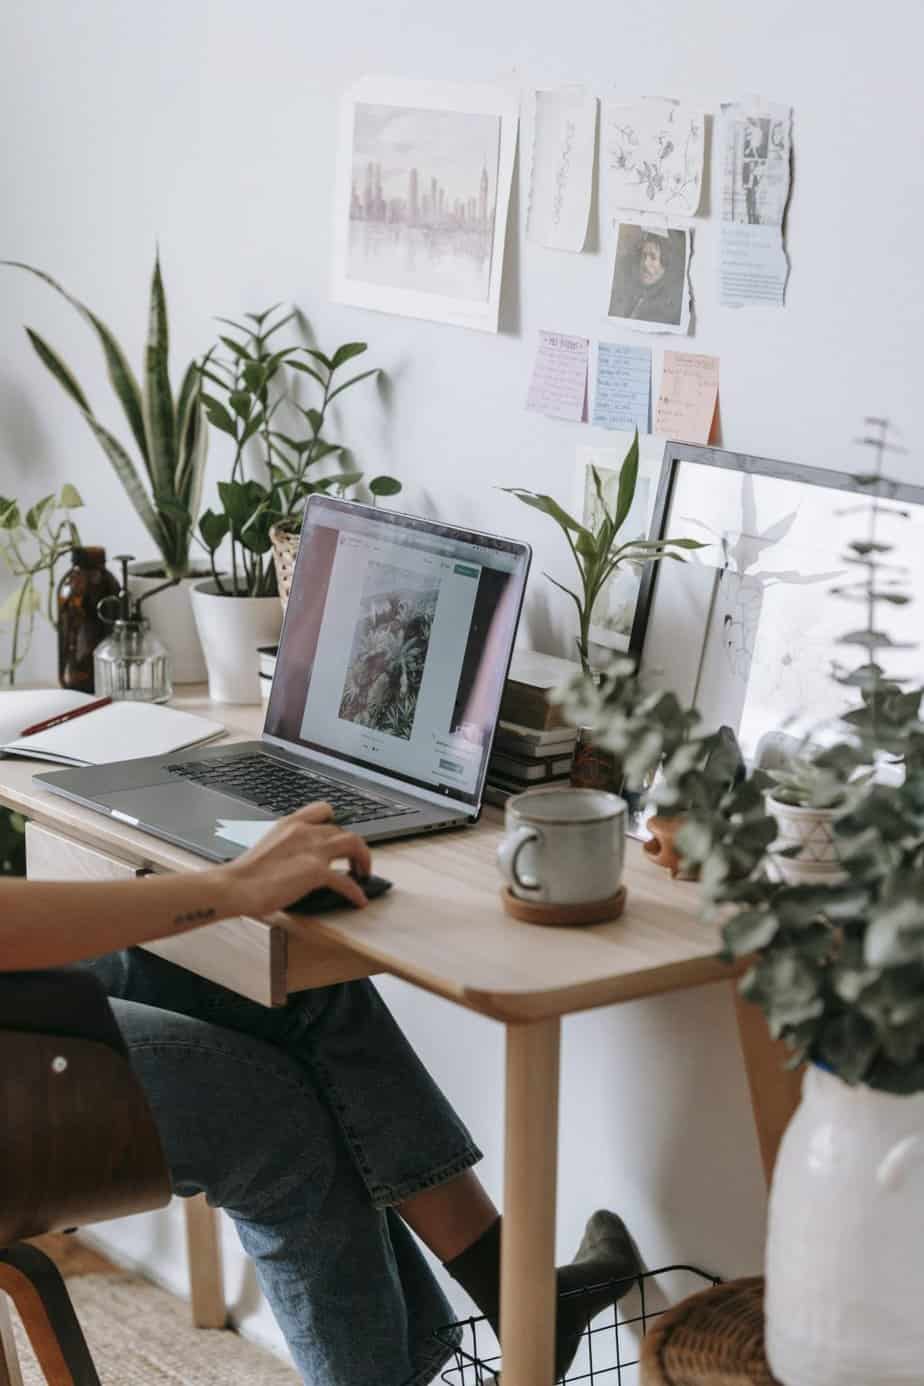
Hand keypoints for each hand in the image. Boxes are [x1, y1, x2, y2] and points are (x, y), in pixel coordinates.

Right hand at [217, 803, 371, 915]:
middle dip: (355, 846)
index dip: (337, 821)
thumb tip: (298, 861)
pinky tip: (359, 900)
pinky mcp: (315, 871)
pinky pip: (346, 880)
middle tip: (356, 861)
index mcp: (290, 824)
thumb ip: (286, 846)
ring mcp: (312, 850)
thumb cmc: (243, 874)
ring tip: (364, 874)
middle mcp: (304, 832)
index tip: (339, 834)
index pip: (323, 809)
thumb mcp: (267, 847)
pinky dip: (356, 891)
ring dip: (364, 859)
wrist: (235, 886)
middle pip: (343, 830)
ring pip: (353, 844)